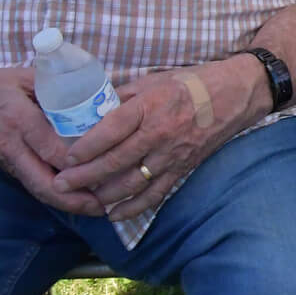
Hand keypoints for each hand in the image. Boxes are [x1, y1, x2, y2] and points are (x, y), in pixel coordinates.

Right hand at [0, 66, 103, 216]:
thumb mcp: (26, 76)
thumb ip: (58, 86)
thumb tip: (96, 95)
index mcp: (19, 119)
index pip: (52, 148)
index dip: (80, 161)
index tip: (108, 165)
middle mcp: (12, 146)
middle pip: (44, 182)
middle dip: (74, 199)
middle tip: (104, 205)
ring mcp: (7, 160)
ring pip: (37, 189)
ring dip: (67, 203)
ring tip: (97, 208)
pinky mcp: (5, 167)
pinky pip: (32, 184)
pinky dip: (55, 195)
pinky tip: (76, 198)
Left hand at [52, 59, 257, 219]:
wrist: (235, 95)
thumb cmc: (191, 83)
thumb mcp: (153, 80)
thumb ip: (122, 96)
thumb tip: (91, 110)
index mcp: (150, 105)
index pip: (111, 130)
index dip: (87, 147)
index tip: (67, 157)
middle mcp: (160, 132)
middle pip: (116, 160)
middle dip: (84, 176)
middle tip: (61, 184)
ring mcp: (172, 154)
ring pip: (132, 182)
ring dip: (103, 194)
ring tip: (80, 199)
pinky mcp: (182, 169)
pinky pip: (155, 194)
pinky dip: (133, 207)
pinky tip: (113, 214)